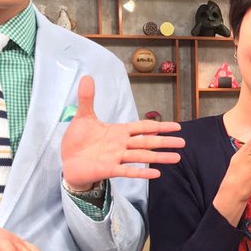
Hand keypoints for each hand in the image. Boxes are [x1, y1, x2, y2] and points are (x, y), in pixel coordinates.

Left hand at [60, 76, 184, 189]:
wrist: (67, 161)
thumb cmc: (78, 140)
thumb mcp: (83, 116)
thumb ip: (87, 98)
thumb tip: (87, 77)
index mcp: (119, 131)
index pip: (143, 127)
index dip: (159, 126)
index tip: (176, 126)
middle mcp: (121, 144)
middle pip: (147, 141)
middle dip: (165, 141)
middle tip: (182, 142)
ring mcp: (117, 158)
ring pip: (142, 156)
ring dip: (159, 157)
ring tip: (176, 158)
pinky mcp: (109, 170)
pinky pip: (128, 171)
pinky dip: (141, 172)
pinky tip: (156, 174)